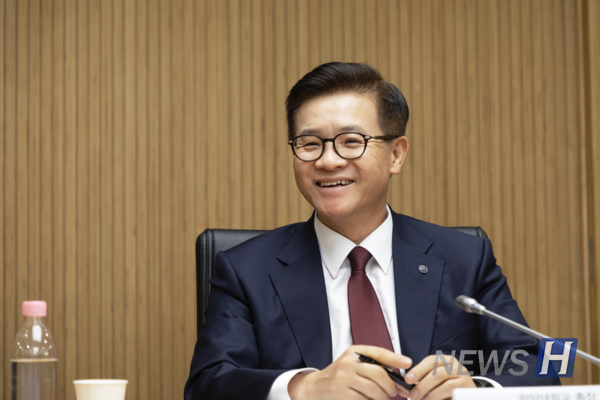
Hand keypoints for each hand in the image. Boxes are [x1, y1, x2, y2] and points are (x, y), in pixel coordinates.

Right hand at [288, 345, 411, 399]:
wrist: (316, 387)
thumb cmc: (340, 375)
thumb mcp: (353, 363)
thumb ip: (373, 364)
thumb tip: (399, 373)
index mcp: (353, 353)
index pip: (378, 353)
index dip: (395, 358)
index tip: (408, 362)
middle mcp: (348, 364)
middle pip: (379, 375)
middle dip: (391, 386)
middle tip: (393, 392)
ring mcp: (344, 380)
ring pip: (375, 391)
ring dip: (383, 398)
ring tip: (382, 398)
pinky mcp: (343, 396)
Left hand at [404, 354, 475, 399]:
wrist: (468, 396)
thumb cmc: (447, 388)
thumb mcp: (432, 384)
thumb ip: (418, 385)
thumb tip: (402, 389)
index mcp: (444, 360)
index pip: (430, 361)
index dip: (418, 370)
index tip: (407, 379)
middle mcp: (455, 365)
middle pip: (436, 372)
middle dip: (422, 384)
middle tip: (413, 395)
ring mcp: (463, 374)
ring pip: (444, 382)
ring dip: (430, 393)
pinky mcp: (468, 386)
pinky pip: (451, 389)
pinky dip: (438, 395)